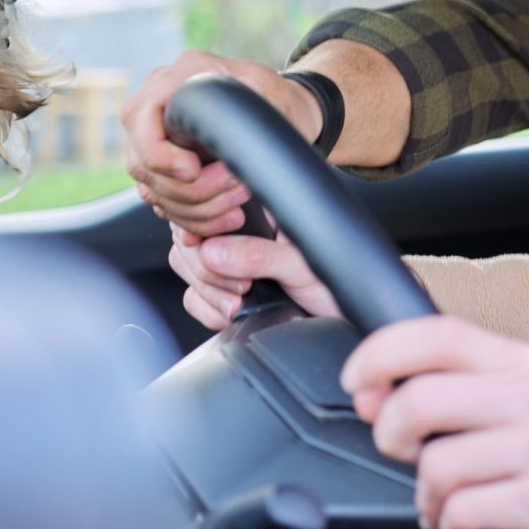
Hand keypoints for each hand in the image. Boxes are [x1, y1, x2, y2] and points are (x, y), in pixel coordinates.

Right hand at [122, 50, 322, 236]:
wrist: (284, 112)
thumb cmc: (279, 99)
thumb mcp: (272, 94)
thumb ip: (249, 112)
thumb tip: (237, 148)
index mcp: (176, 77)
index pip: (139, 119)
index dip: (161, 155)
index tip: (195, 171)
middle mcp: (156, 106)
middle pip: (144, 164)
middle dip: (193, 189)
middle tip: (239, 189)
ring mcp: (155, 140)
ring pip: (154, 191)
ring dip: (198, 210)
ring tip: (239, 205)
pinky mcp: (164, 170)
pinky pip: (165, 204)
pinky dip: (195, 219)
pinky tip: (228, 218)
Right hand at [169, 228, 339, 328]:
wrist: (343, 325)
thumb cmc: (338, 286)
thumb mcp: (303, 265)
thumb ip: (260, 255)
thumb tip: (213, 251)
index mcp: (263, 213)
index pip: (211, 204)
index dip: (198, 224)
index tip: (200, 243)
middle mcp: (242, 234)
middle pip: (190, 239)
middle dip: (207, 269)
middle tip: (242, 286)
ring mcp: (230, 264)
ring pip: (186, 267)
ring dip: (209, 292)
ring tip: (242, 302)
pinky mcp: (224, 293)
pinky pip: (192, 298)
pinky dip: (208, 311)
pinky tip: (234, 313)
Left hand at [341, 317, 528, 528]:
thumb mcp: (520, 399)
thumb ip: (455, 386)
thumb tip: (373, 392)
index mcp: (527, 362)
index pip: (441, 334)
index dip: (384, 353)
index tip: (356, 379)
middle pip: (422, 400)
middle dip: (391, 435)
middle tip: (403, 452)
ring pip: (435, 465)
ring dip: (426, 494)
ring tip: (445, 499)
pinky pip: (460, 510)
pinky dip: (449, 525)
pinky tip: (466, 522)